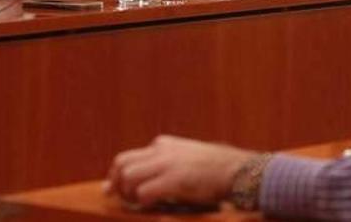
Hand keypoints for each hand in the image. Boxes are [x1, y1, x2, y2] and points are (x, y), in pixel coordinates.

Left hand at [106, 135, 254, 207]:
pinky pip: (144, 192)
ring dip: (129, 193)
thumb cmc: (217, 168)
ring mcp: (168, 164)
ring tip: (139, 203)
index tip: (111, 188)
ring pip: (128, 176)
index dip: (116, 174)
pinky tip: (153, 206)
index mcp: (164, 144)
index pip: (128, 156)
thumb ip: (169, 162)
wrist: (238, 170)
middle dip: (117, 183)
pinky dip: (143, 201)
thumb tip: (151, 179)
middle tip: (122, 199)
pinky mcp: (175, 180)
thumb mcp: (189, 156)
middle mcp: (162, 150)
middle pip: (122, 163)